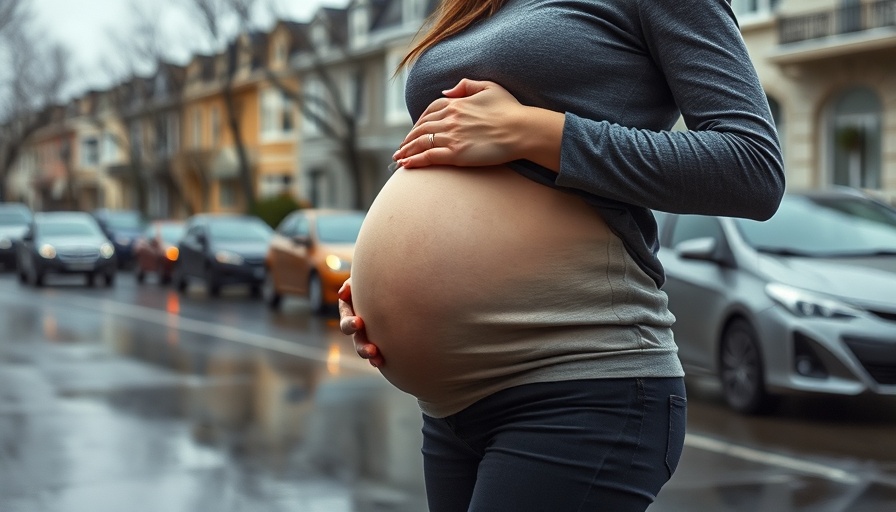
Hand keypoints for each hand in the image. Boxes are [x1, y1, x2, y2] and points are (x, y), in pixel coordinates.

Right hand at [337, 278, 384, 367]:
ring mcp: (368, 333)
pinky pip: (377, 352)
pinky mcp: (380, 339)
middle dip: (361, 345)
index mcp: (350, 309)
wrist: (392, 283)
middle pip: (356, 338)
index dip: (350, 322)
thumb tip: (344, 293)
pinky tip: (383, 363)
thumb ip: (353, 283)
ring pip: (365, 348)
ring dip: (369, 354)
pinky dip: (378, 358)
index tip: (359, 323)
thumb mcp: (364, 276)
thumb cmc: (375, 276)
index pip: (347, 318)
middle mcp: (357, 324)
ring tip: (377, 360)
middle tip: (371, 350)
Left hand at [392, 79, 531, 168]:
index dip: (419, 122)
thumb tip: (446, 91)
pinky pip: (428, 157)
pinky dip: (414, 161)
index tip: (414, 131)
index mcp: (456, 103)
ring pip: (421, 143)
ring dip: (406, 151)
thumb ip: (466, 85)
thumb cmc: (510, 109)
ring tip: (398, 158)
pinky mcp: (456, 155)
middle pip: (421, 128)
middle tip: (401, 148)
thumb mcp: (489, 87)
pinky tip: (406, 166)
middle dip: (408, 139)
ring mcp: (451, 137)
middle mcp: (450, 119)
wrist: (522, 130)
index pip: (429, 112)